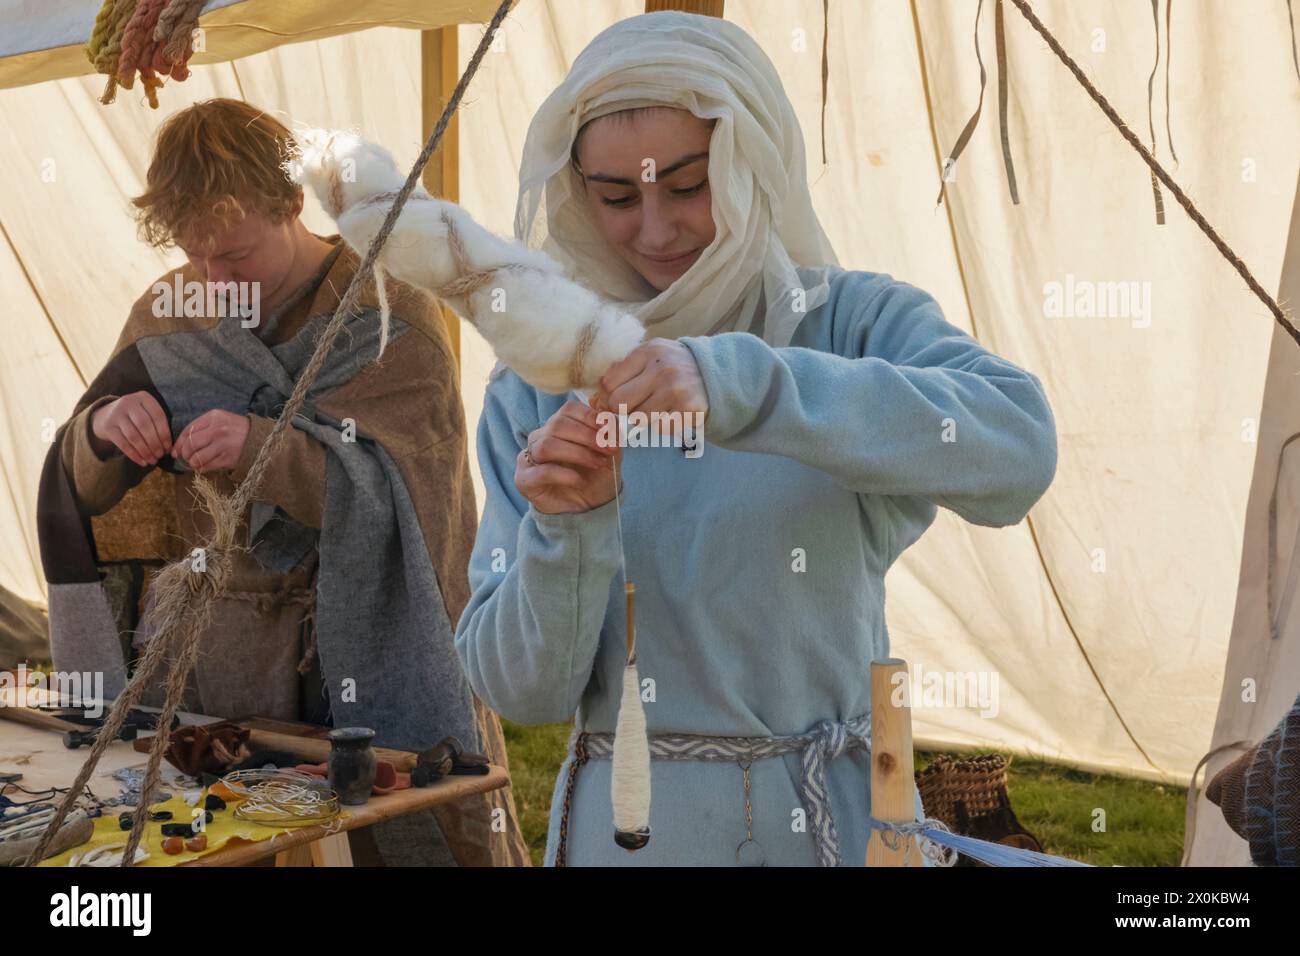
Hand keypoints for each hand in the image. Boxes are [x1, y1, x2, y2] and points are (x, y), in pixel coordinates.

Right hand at [90, 391, 171, 466]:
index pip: (158, 416)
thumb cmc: (134, 417)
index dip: (164, 433)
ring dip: (145, 451)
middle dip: (155, 443)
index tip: (168, 447)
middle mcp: (129, 402)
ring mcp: (116, 414)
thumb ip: (157, 424)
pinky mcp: (108, 427)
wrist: (105, 415)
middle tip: (160, 455)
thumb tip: (169, 447)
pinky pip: (123, 443)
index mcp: (143, 398)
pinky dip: (134, 455)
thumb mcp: (146, 412)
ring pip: (134, 436)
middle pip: (145, 426)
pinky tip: (142, 462)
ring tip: (152, 460)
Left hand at [174, 410, 251, 472]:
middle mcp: (218, 430)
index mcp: (213, 417)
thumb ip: (199, 429)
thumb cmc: (233, 429)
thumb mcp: (218, 420)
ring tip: (197, 462)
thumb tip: (177, 449)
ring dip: (193, 463)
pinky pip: (207, 466)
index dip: (179, 443)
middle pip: (191, 445)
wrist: (257, 437)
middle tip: (187, 458)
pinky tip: (205, 466)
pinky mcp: (229, 458)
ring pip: (197, 458)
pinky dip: (202, 468)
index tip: (176, 451)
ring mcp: (224, 444)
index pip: (188, 430)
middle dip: (185, 455)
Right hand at [515, 399, 621, 514]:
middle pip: (557, 425)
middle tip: (608, 450)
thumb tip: (611, 417)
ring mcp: (528, 458)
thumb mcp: (610, 454)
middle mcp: (540, 437)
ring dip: (577, 453)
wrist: (587, 509)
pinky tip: (580, 481)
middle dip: (587, 436)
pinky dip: (565, 474)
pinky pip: (543, 471)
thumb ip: (611, 435)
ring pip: (547, 445)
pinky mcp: (524, 479)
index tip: (609, 430)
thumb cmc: (595, 477)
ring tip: (596, 463)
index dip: (589, 417)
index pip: (568, 410)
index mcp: (559, 426)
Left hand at [589, 338, 707, 442]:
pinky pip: (659, 428)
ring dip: (643, 418)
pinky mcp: (687, 411)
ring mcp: (676, 391)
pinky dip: (662, 425)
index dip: (608, 394)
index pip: (609, 382)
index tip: (617, 397)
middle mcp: (661, 370)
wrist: (715, 374)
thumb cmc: (675, 366)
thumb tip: (595, 399)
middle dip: (621, 410)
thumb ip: (624, 370)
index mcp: (648, 352)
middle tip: (634, 406)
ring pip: (637, 419)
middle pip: (619, 403)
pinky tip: (671, 412)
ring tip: (656, 407)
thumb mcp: (652, 356)